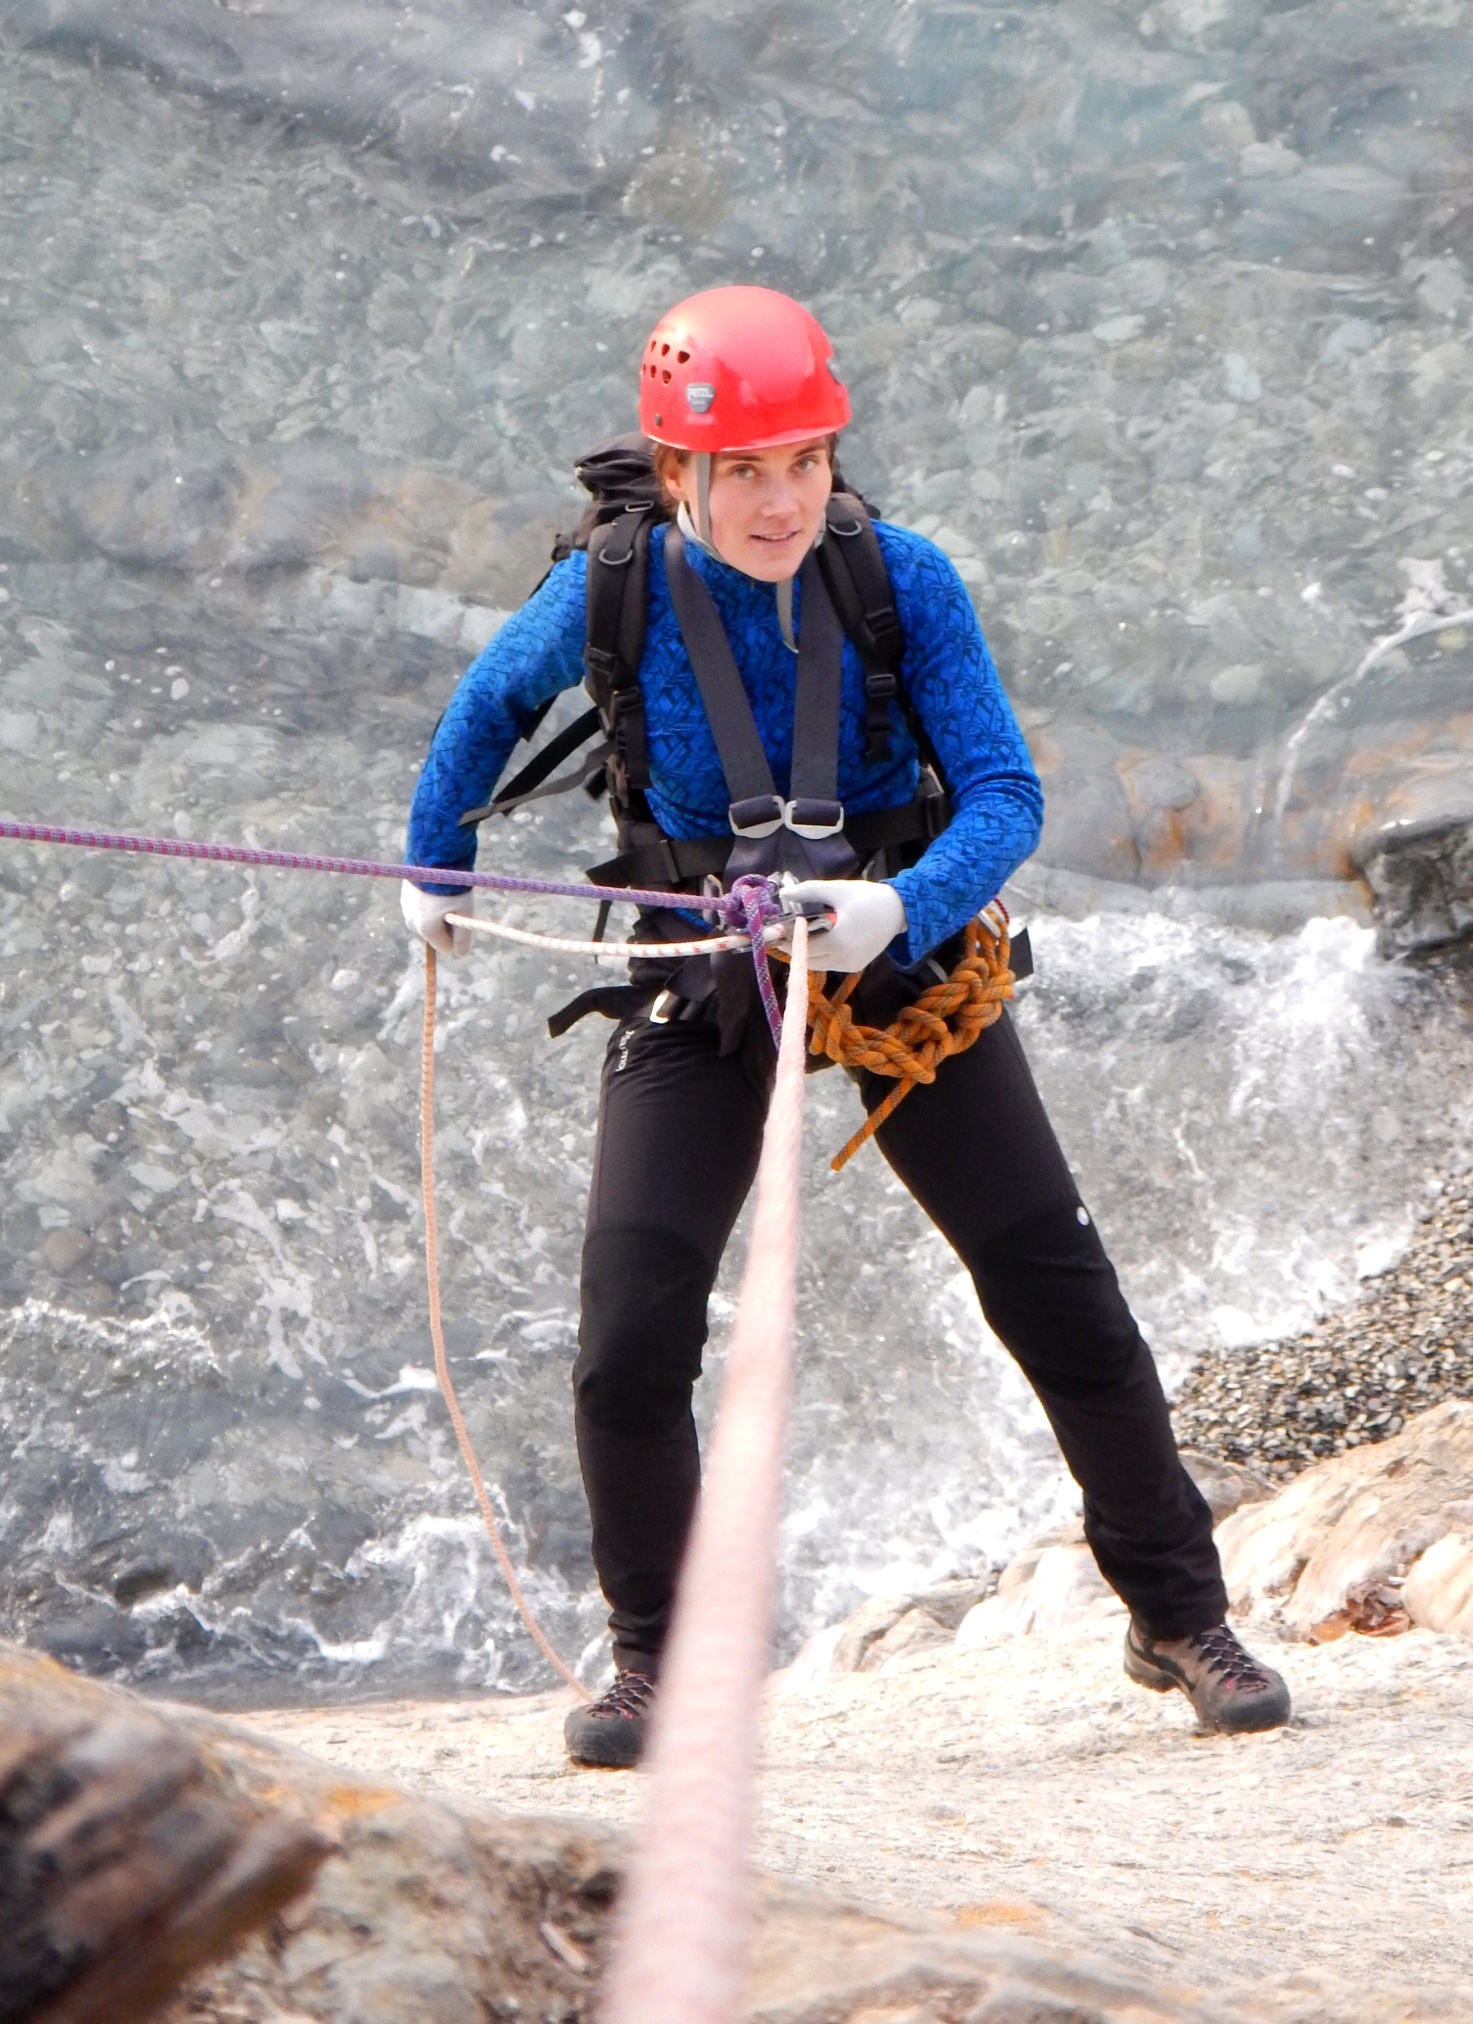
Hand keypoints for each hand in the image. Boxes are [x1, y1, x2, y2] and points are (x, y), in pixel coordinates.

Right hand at [400, 880, 473, 956]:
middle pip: (434, 933)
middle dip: (445, 924)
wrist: (433, 856)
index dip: (456, 936)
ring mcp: (405, 908)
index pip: (444, 947)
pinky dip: (429, 902)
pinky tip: (436, 888)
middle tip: (455, 904)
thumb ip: (463, 937)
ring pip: (426, 919)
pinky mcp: (404, 894)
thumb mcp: (464, 913)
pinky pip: (419, 907)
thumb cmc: (451, 887)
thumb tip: (460, 955)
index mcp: (425, 929)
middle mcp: (411, 922)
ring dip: (437, 913)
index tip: (462, 917)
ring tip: (446, 894)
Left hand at [782, 879, 905, 972]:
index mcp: (837, 942)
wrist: (898, 910)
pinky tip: (820, 939)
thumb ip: (808, 891)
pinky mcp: (855, 966)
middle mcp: (843, 960)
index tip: (775, 929)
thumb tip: (783, 893)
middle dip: (794, 946)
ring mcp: (850, 966)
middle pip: (807, 959)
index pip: (801, 947)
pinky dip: (821, 954)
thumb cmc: (867, 898)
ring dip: (807, 951)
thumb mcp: (836, 889)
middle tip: (785, 931)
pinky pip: (830, 964)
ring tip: (800, 934)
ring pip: (817, 964)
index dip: (786, 939)